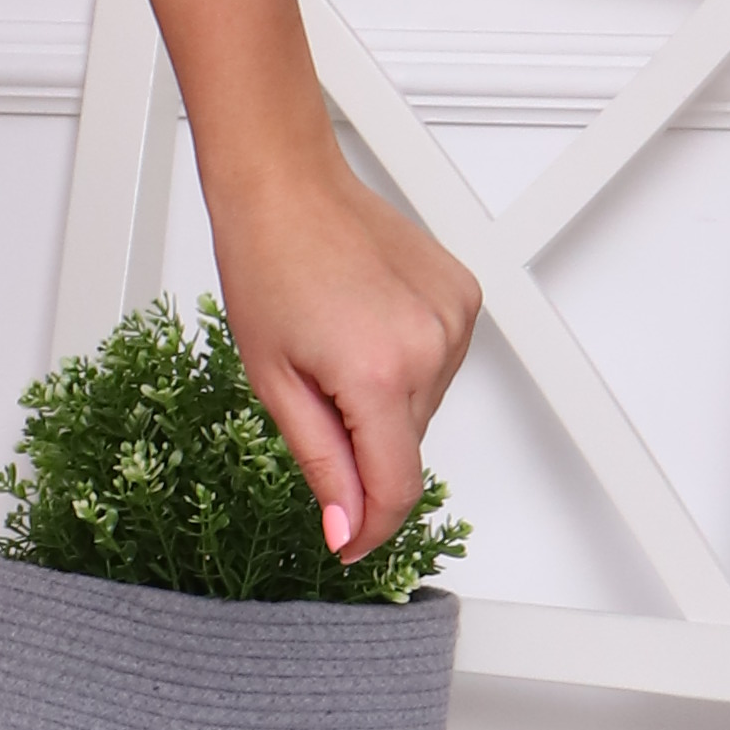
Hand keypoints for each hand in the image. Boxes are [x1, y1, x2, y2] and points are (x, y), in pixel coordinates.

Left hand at [206, 146, 478, 562]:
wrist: (286, 185)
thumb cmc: (265, 266)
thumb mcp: (275, 382)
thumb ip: (320, 462)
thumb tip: (346, 526)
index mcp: (378, 374)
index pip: (395, 487)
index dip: (370, 527)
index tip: (347, 544)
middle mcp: (431, 347)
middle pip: (406, 446)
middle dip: (361, 446)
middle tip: (311, 394)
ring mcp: (455, 318)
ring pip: (423, 405)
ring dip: (382, 401)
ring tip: (334, 345)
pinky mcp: (464, 295)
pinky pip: (439, 360)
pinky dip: (405, 363)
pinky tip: (365, 325)